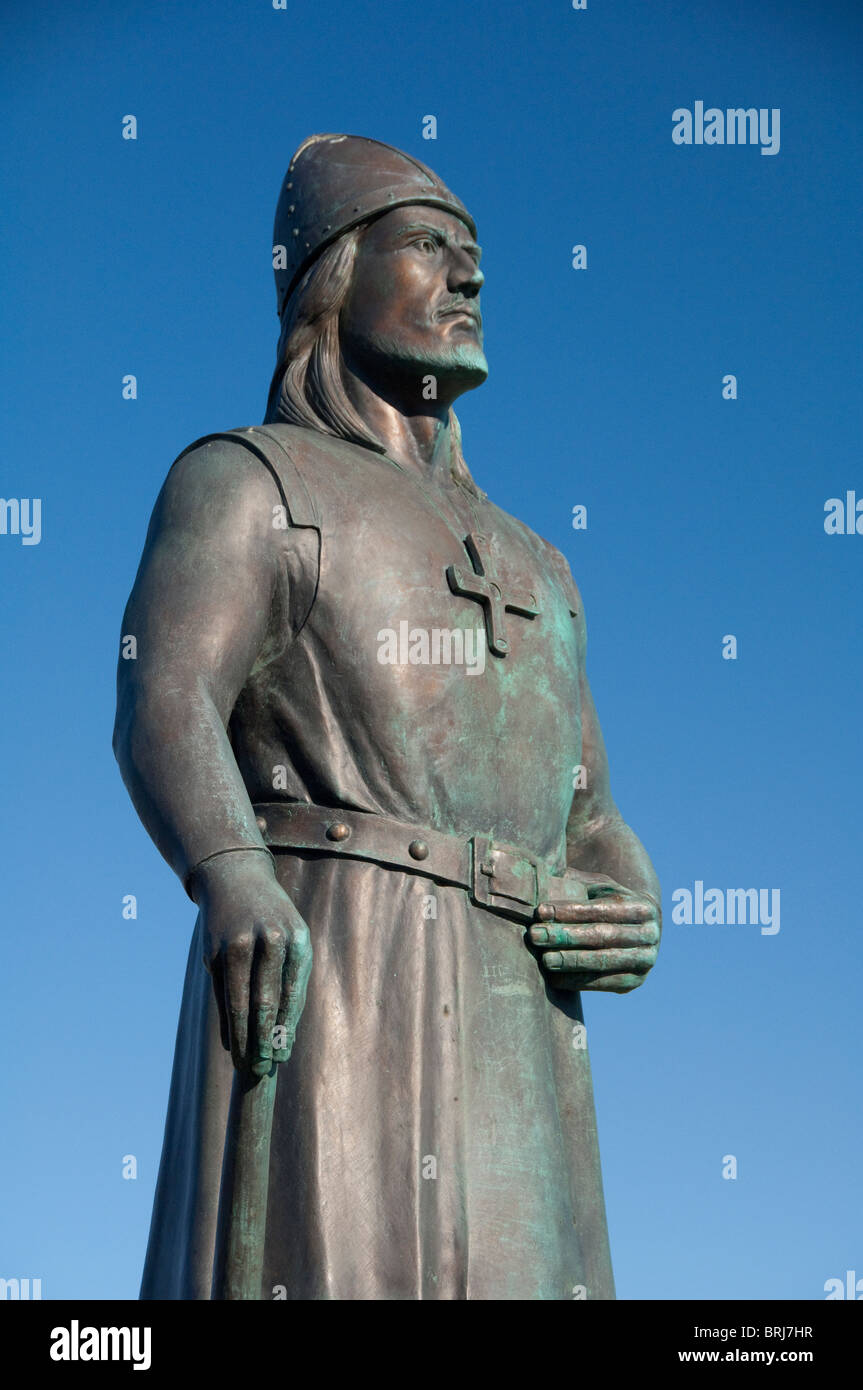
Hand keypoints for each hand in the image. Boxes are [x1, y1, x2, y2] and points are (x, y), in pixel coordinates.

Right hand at [193, 850, 312, 1074]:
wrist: (235, 878)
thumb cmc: (272, 917)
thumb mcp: (291, 936)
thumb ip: (290, 977)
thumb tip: (287, 1031)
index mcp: (296, 938)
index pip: (291, 994)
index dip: (286, 1030)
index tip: (282, 1057)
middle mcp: (267, 940)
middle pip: (265, 1002)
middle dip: (264, 1039)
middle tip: (264, 1068)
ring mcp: (237, 945)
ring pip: (239, 1002)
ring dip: (242, 1038)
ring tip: (245, 1063)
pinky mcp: (213, 952)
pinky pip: (221, 995)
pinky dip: (226, 1022)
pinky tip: (230, 1041)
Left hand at [528, 870, 659, 992]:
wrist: (637, 930)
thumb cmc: (608, 903)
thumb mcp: (599, 888)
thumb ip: (577, 883)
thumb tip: (543, 879)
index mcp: (643, 906)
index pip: (601, 908)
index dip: (569, 910)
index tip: (541, 911)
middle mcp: (650, 934)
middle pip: (602, 936)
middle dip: (565, 936)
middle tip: (535, 935)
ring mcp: (645, 960)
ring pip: (603, 961)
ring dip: (570, 961)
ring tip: (544, 959)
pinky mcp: (635, 982)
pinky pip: (603, 983)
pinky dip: (577, 981)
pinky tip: (554, 978)